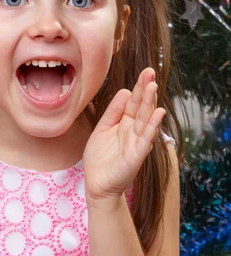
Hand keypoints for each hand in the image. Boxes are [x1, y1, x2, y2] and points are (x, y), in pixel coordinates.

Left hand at [83, 67, 164, 204]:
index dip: (139, 87)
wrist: (97, 184)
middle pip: (141, 107)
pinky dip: (153, 126)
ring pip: (145, 119)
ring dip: (150, 103)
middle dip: (146, 89)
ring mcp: (137, 142)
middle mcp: (134, 130)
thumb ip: (113, 112)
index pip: (134, 102)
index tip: (146, 71)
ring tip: (153, 87)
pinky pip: (146, 138)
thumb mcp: (102, 128)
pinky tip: (158, 113)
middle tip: (150, 72)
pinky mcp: (137, 155)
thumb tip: (125, 91)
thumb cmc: (100, 157)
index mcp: (125, 123)